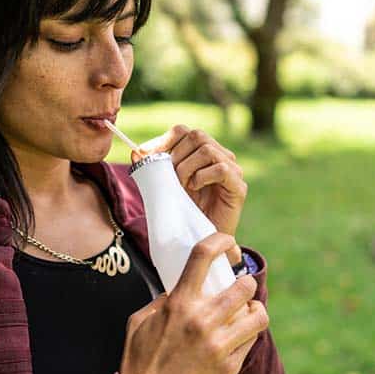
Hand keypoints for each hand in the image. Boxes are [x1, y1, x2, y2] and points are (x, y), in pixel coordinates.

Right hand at [119, 233, 268, 373]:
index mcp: (179, 304)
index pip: (203, 256)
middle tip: (240, 288)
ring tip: (245, 313)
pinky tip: (236, 338)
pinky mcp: (229, 367)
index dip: (220, 240)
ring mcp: (219, 345)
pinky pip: (251, 342)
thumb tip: (178, 289)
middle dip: (246, 283)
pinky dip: (247, 336)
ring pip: (258, 315)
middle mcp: (202, 320)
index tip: (226, 242)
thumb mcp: (139, 323)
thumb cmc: (141, 360)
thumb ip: (161, 302)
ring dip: (253, 311)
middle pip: (245, 286)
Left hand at [137, 125, 246, 264]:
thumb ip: (153, 169)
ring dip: (187, 168)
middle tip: (169, 178)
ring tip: (182, 187)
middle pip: (196, 136)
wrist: (202, 242)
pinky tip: (195, 189)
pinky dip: (202, 177)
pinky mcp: (239, 186)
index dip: (164, 140)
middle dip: (175, 156)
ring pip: (207, 150)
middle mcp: (220, 156)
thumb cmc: (184, 212)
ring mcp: (232, 170)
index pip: (183, 131)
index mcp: (202, 152)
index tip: (146, 156)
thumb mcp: (164, 186)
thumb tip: (135, 151)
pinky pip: (221, 169)